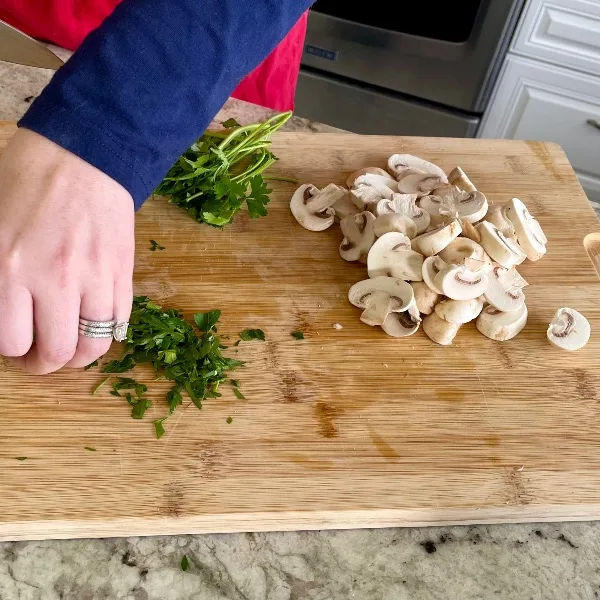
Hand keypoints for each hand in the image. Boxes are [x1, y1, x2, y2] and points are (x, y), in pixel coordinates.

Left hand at [0, 128, 134, 373]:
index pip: (10, 342)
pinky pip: (118, 323)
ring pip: (92, 347)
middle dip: (43, 364)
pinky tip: (93, 324)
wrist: (83, 156)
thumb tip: (7, 312)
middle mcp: (53, 280)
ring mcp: (95, 278)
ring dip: (78, 355)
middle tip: (38, 355)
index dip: (10, 350)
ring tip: (70, 344)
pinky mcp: (123, 273)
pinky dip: (105, 333)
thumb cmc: (26, 182)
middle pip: (55, 353)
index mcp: (8, 268)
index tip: (12, 344)